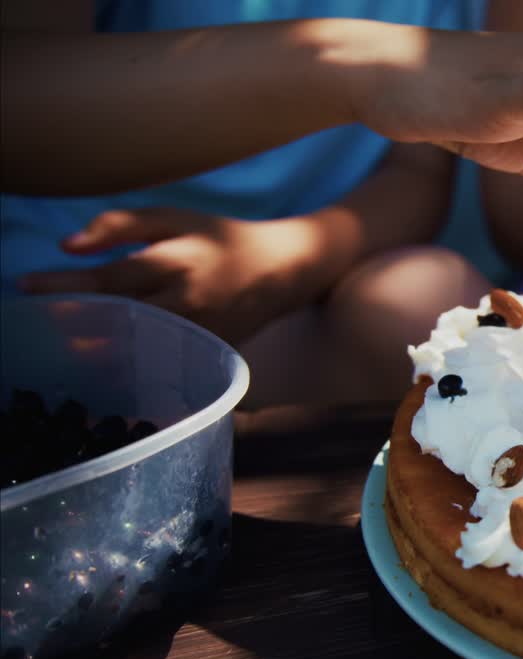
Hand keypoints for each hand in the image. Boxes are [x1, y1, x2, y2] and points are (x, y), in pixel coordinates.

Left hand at [18, 209, 313, 343]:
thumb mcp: (175, 217)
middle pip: (117, 316)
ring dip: (95, 347)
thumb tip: (67, 246)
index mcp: (174, 261)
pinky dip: (131, 362)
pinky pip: (163, 360)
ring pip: (137, 345)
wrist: (283, 269)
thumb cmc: (222, 238)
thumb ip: (121, 225)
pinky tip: (105, 362)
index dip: (63, 284)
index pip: (108, 277)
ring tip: (63, 345)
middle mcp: (185, 300)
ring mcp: (199, 330)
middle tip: (34, 322)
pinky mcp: (211, 350)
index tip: (25, 285)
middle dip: (72, 320)